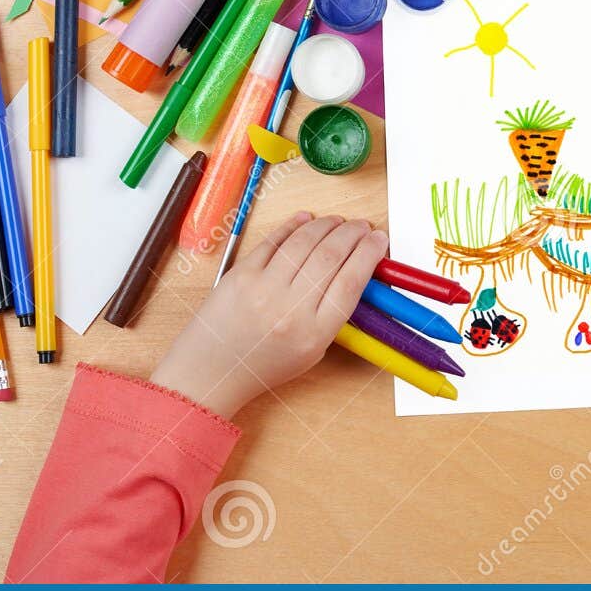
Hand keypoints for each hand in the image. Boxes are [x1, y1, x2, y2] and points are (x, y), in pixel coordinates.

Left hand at [150, 213, 388, 417]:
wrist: (211, 371)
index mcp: (314, 333)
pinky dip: (293, 225)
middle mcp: (289, 309)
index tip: (379, 240)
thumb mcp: (313, 350)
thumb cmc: (263, 364)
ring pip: (305, 242)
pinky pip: (274, 241)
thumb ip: (334, 312)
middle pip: (332, 255)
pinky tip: (306, 220)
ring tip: (338, 222)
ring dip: (327, 225)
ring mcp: (262, 289)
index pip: (352, 281)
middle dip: (353, 233)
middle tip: (362, 227)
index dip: (370, 253)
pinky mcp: (240, 274)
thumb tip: (356, 268)